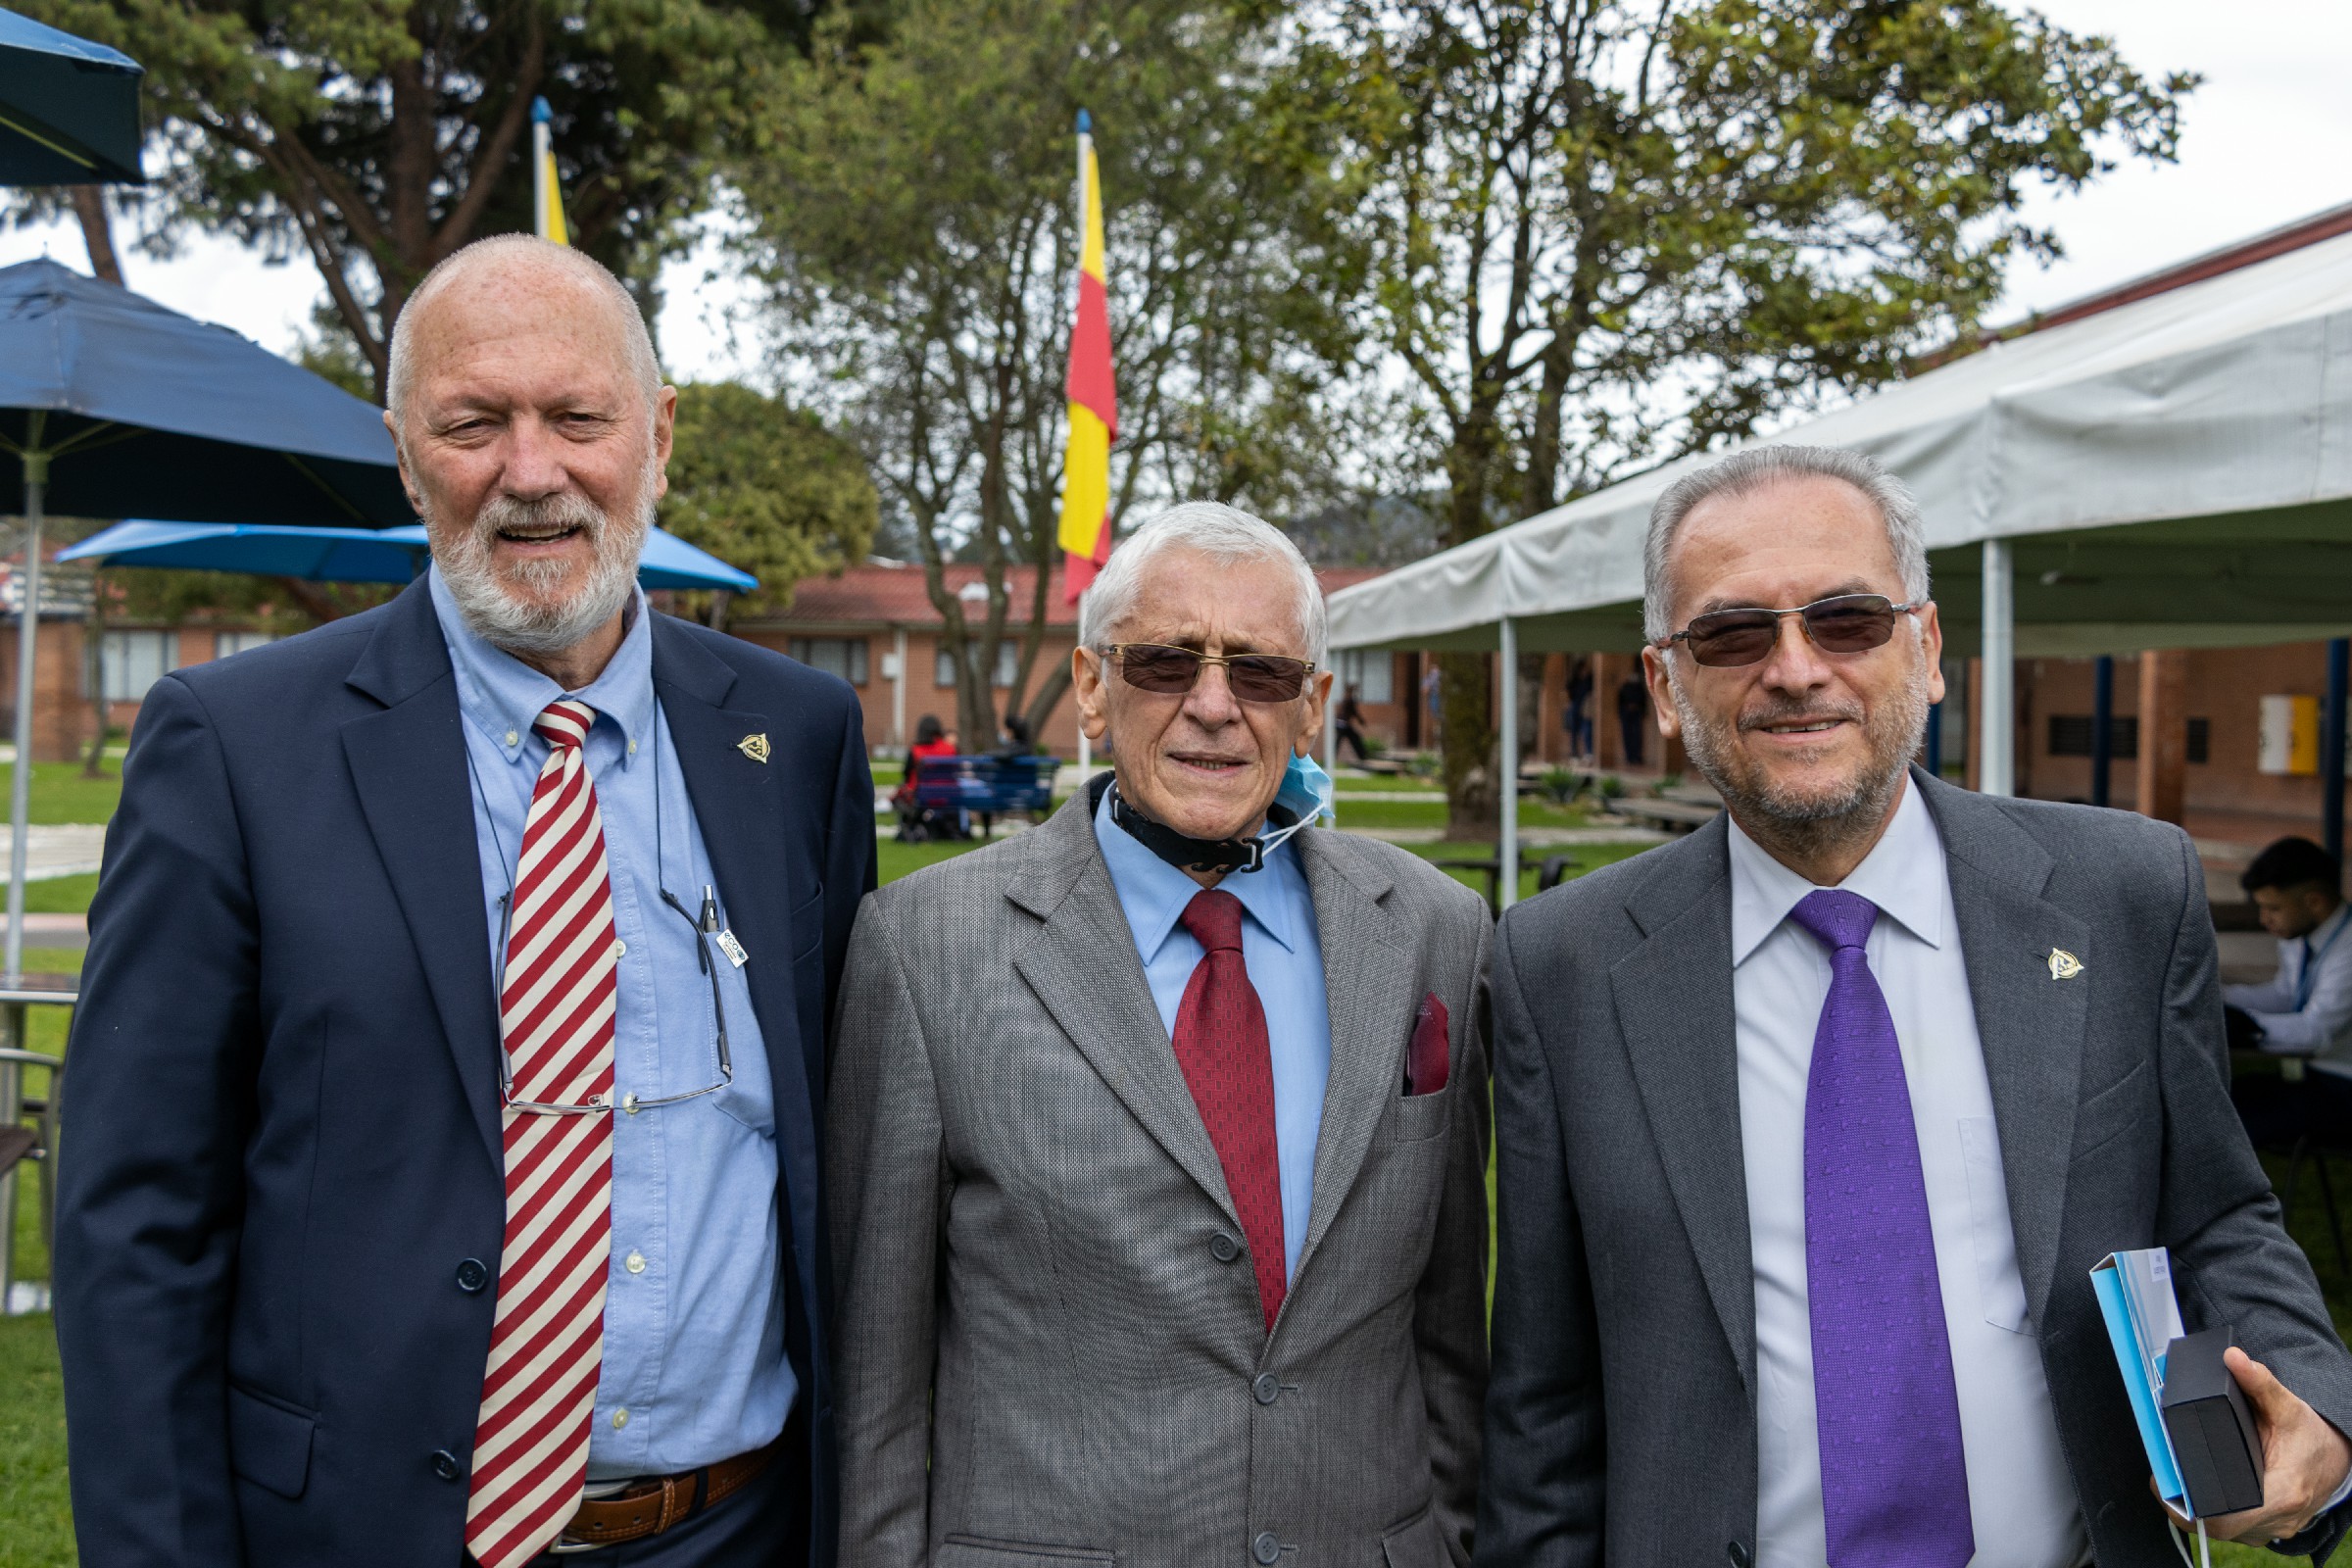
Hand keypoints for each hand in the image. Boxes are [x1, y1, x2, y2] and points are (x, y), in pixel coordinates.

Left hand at [2154, 1348, 2351, 1544]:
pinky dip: (2212, 1511)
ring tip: (2174, 1480)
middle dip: (2185, 1504)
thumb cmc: (2311, 1436)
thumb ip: (2259, 1383)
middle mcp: (2278, 1519)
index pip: (2229, 1519)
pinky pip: (2231, 1528)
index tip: (2167, 1486)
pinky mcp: (2265, 1528)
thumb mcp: (2288, 1407)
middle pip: (2218, 1526)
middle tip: (2163, 1476)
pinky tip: (2196, 1490)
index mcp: (2283, 1493)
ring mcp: (2271, 1528)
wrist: (2335, 1458)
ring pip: (2223, 1530)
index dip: (2192, 1509)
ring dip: (2197, 1509)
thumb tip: (2233, 1358)